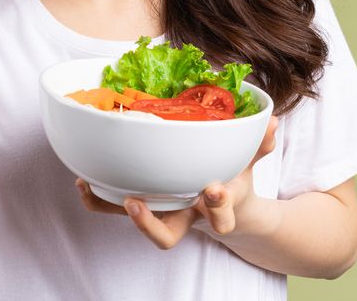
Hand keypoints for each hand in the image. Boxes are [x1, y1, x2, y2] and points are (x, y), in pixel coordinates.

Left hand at [76, 115, 278, 248]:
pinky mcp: (144, 205)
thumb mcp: (250, 163)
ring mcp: (162, 214)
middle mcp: (185, 217)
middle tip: (135, 202)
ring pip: (136, 223)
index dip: (218, 206)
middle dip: (150, 224)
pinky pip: (116, 207)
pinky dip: (99, 197)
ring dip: (113, 209)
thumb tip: (272, 120)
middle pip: (167, 236)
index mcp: (215, 206)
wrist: (227, 211)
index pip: (221, 215)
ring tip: (91, 188)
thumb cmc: (235, 181)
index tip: (213, 189)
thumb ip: (260, 143)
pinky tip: (83, 179)